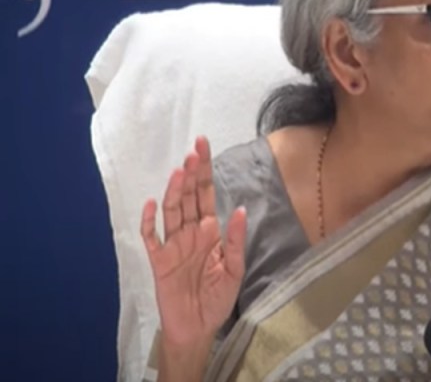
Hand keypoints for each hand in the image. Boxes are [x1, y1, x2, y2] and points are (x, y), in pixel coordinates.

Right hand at [140, 136, 246, 347]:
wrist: (197, 328)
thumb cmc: (217, 298)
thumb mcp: (234, 270)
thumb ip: (235, 240)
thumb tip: (239, 209)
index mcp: (210, 230)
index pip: (206, 194)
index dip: (205, 170)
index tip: (203, 145)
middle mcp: (190, 232)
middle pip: (188, 197)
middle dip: (191, 174)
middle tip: (193, 152)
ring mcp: (173, 244)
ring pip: (171, 211)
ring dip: (174, 191)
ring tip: (180, 172)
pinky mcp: (159, 260)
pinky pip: (151, 238)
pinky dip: (149, 221)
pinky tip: (152, 204)